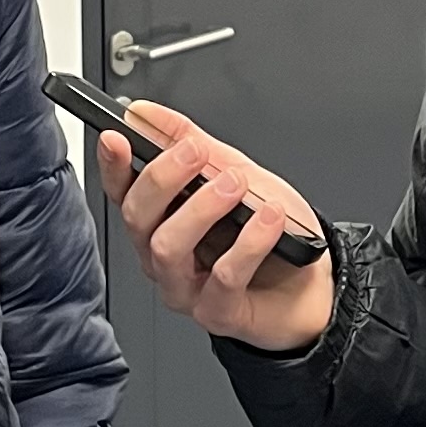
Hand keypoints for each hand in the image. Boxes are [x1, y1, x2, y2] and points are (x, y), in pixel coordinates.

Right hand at [100, 100, 334, 353]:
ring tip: (236, 184)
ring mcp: (186, 288)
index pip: (123, 192)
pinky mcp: (216, 313)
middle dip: (163, 178)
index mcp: (161, 221)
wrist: (313, 284)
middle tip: (196, 153)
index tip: (116, 137)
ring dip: (202, 208)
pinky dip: (249, 241)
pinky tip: (269, 218)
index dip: (113, 165)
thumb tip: (145, 112)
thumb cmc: (272, 234)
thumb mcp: (235, 173)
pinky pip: (223, 276)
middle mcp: (164, 256)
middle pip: (137, 218)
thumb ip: (191, 142)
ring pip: (167, 248)